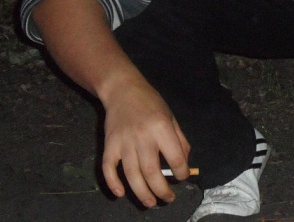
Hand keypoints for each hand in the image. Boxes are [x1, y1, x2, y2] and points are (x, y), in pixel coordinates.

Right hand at [100, 78, 191, 207]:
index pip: (175, 157)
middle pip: (152, 172)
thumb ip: (179, 139)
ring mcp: (123, 142)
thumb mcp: (171, 117)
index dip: (182, 172)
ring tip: (151, 203)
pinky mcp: (109, 145)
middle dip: (162, 190)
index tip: (183, 177)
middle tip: (169, 199)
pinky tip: (121, 193)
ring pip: (132, 175)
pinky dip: (113, 183)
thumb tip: (184, 163)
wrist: (122, 90)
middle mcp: (143, 137)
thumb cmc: (151, 103)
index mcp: (162, 128)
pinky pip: (109, 168)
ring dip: (142, 193)